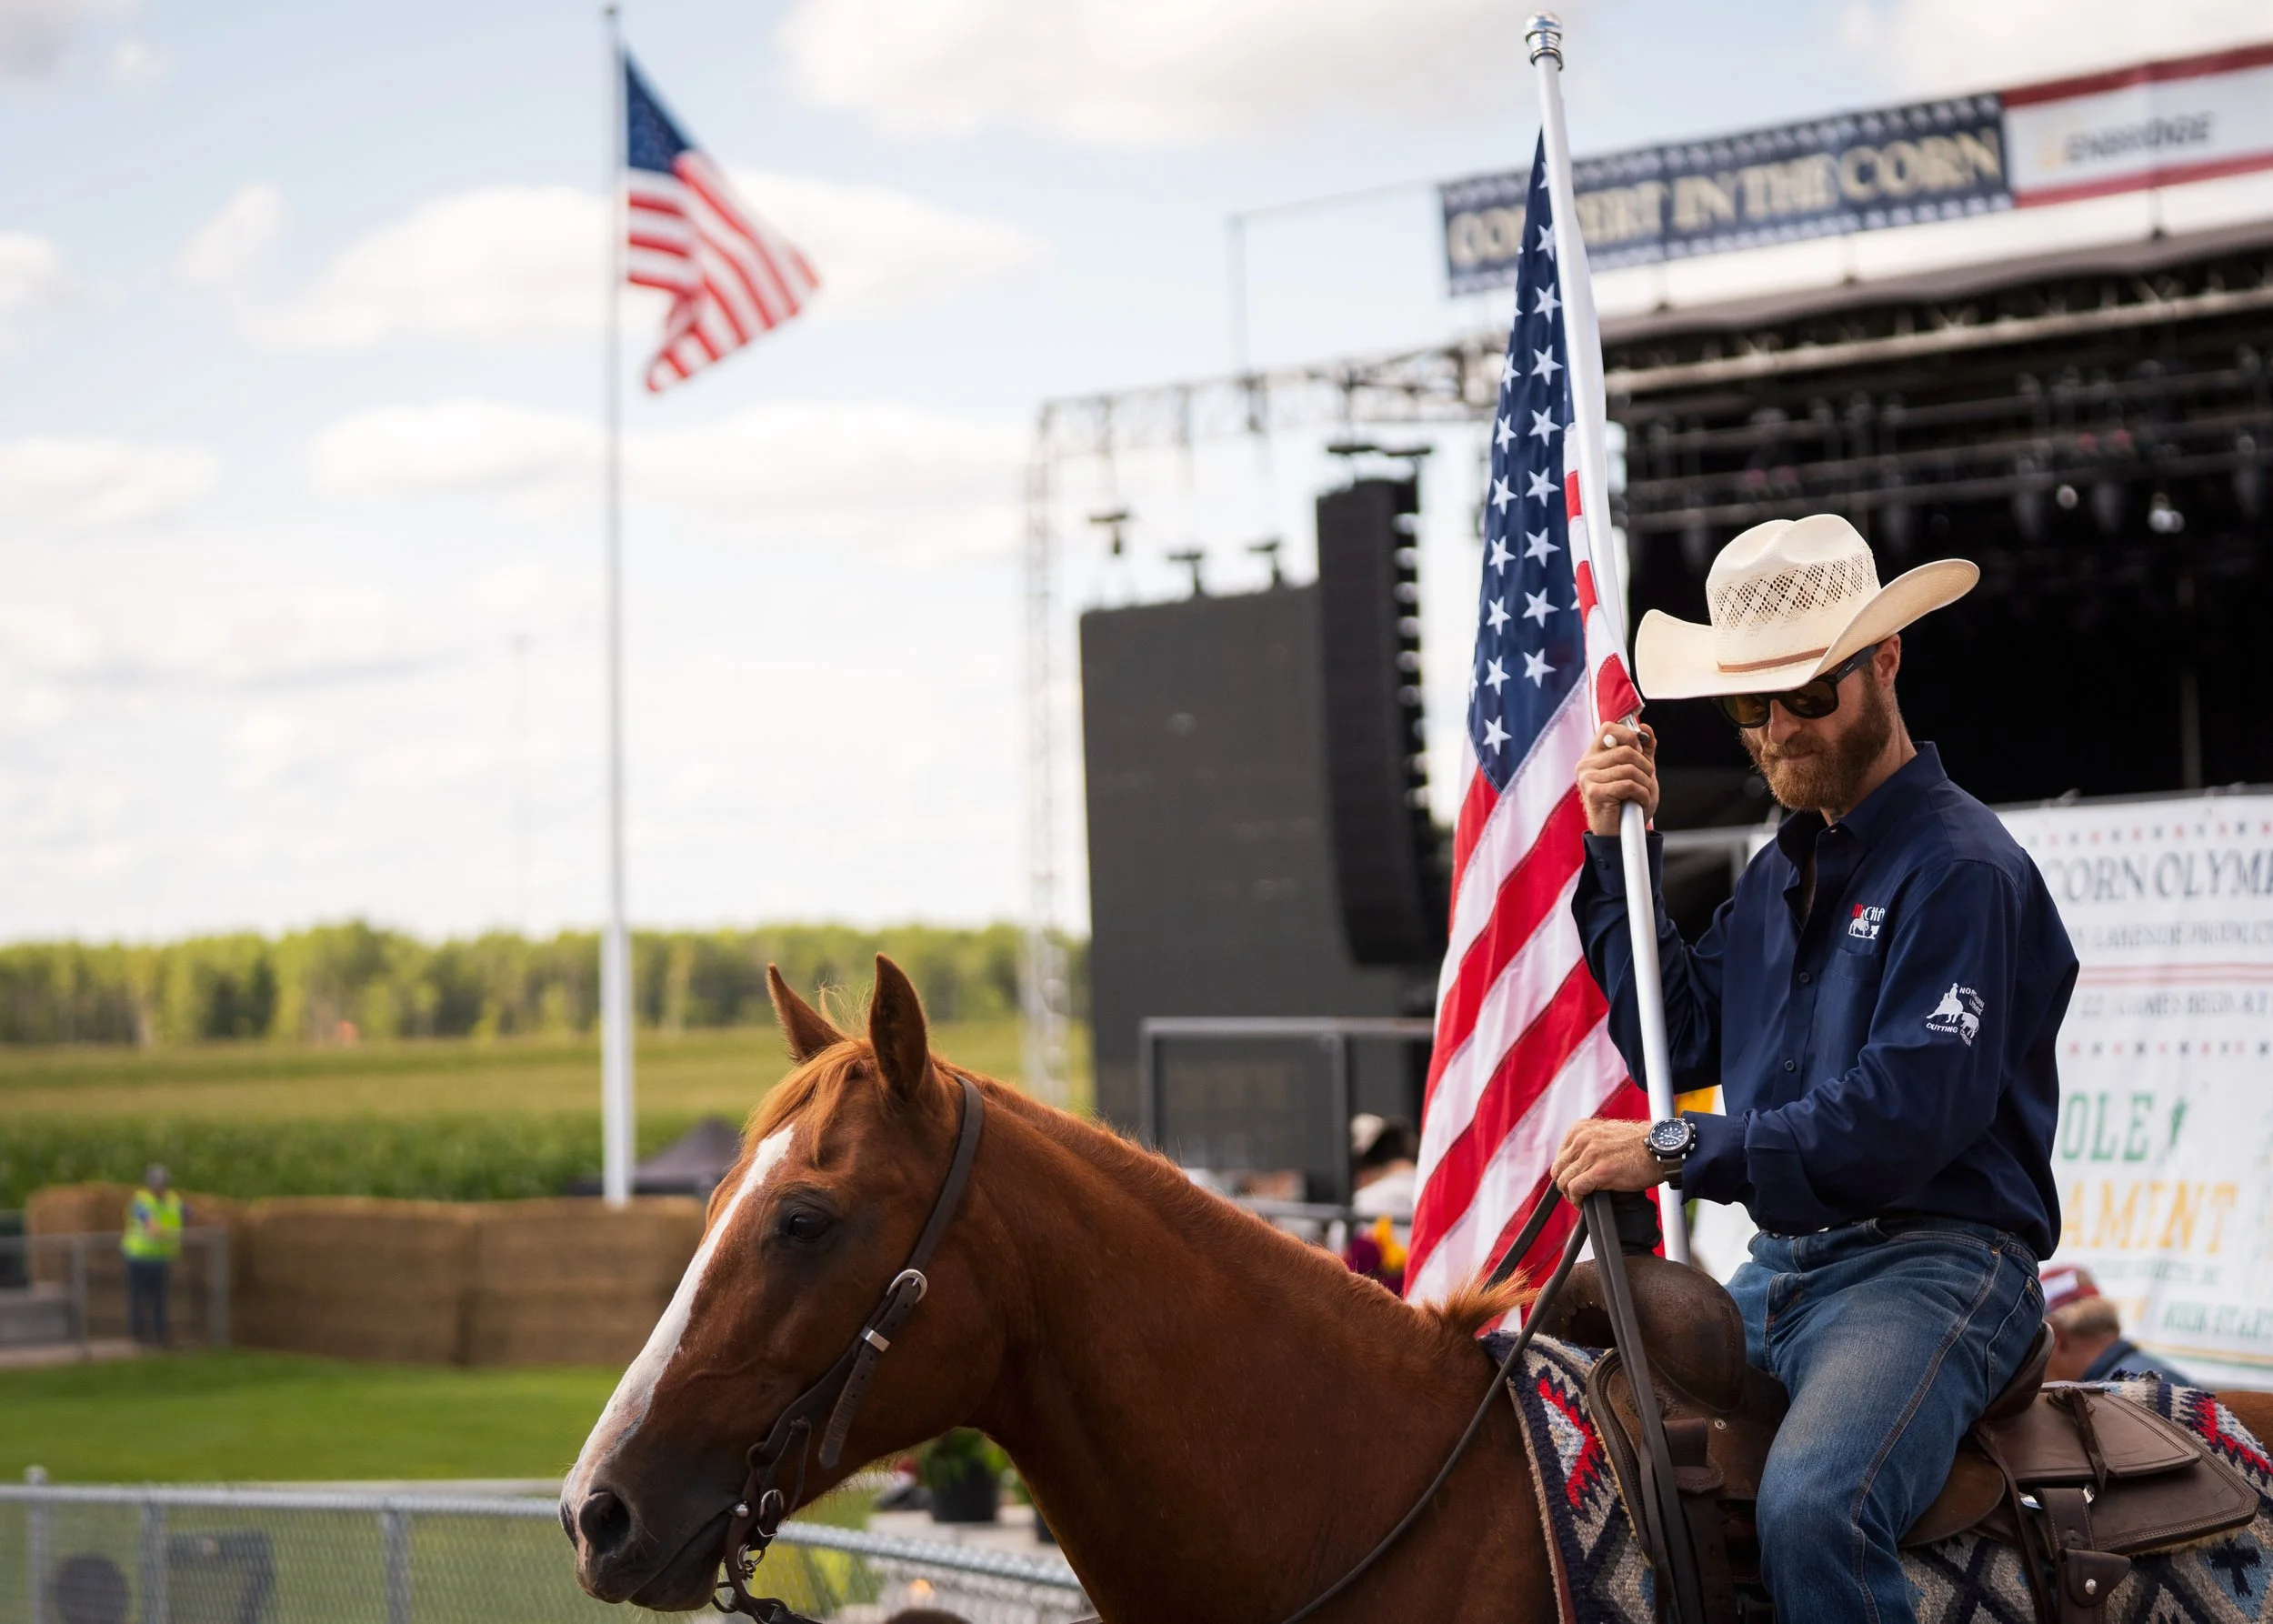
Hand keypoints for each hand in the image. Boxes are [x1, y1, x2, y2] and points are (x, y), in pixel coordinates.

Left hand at [1551, 1118, 1667, 1200]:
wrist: (1662, 1148)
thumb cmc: (1640, 1144)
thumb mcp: (1607, 1134)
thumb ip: (1590, 1143)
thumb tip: (1577, 1163)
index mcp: (1581, 1129)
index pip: (1560, 1156)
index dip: (1565, 1173)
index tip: (1573, 1182)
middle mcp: (1582, 1139)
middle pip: (1559, 1169)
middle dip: (1565, 1185)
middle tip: (1576, 1195)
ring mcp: (1590, 1154)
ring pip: (1565, 1181)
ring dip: (1571, 1195)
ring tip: (1582, 1200)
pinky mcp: (1600, 1171)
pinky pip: (1576, 1189)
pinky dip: (1577, 1200)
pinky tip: (1585, 1203)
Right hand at [1574, 722, 1658, 837]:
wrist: (1620, 836)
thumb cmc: (1628, 805)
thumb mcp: (1639, 772)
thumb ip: (1642, 750)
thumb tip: (1646, 729)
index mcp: (1594, 756)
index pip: (1609, 728)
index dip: (1629, 735)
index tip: (1639, 751)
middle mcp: (1586, 764)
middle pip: (1626, 750)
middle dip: (1645, 766)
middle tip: (1646, 780)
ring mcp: (1587, 778)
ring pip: (1630, 769)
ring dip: (1645, 784)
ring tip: (1642, 794)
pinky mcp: (1594, 792)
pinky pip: (1628, 785)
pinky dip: (1642, 794)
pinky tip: (1638, 802)